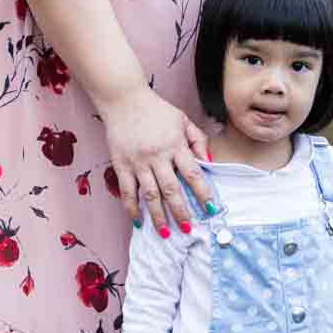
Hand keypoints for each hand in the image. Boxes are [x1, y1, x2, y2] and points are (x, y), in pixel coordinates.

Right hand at [102, 84, 211, 234]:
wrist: (124, 99)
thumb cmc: (156, 110)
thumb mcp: (183, 120)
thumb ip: (198, 141)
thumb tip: (209, 164)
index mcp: (175, 145)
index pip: (193, 173)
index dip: (203, 192)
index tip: (211, 209)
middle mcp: (157, 156)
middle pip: (171, 189)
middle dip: (181, 211)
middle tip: (188, 229)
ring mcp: (138, 162)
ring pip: (150, 194)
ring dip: (158, 216)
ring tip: (165, 234)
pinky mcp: (121, 164)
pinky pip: (127, 191)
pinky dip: (132, 208)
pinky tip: (138, 221)